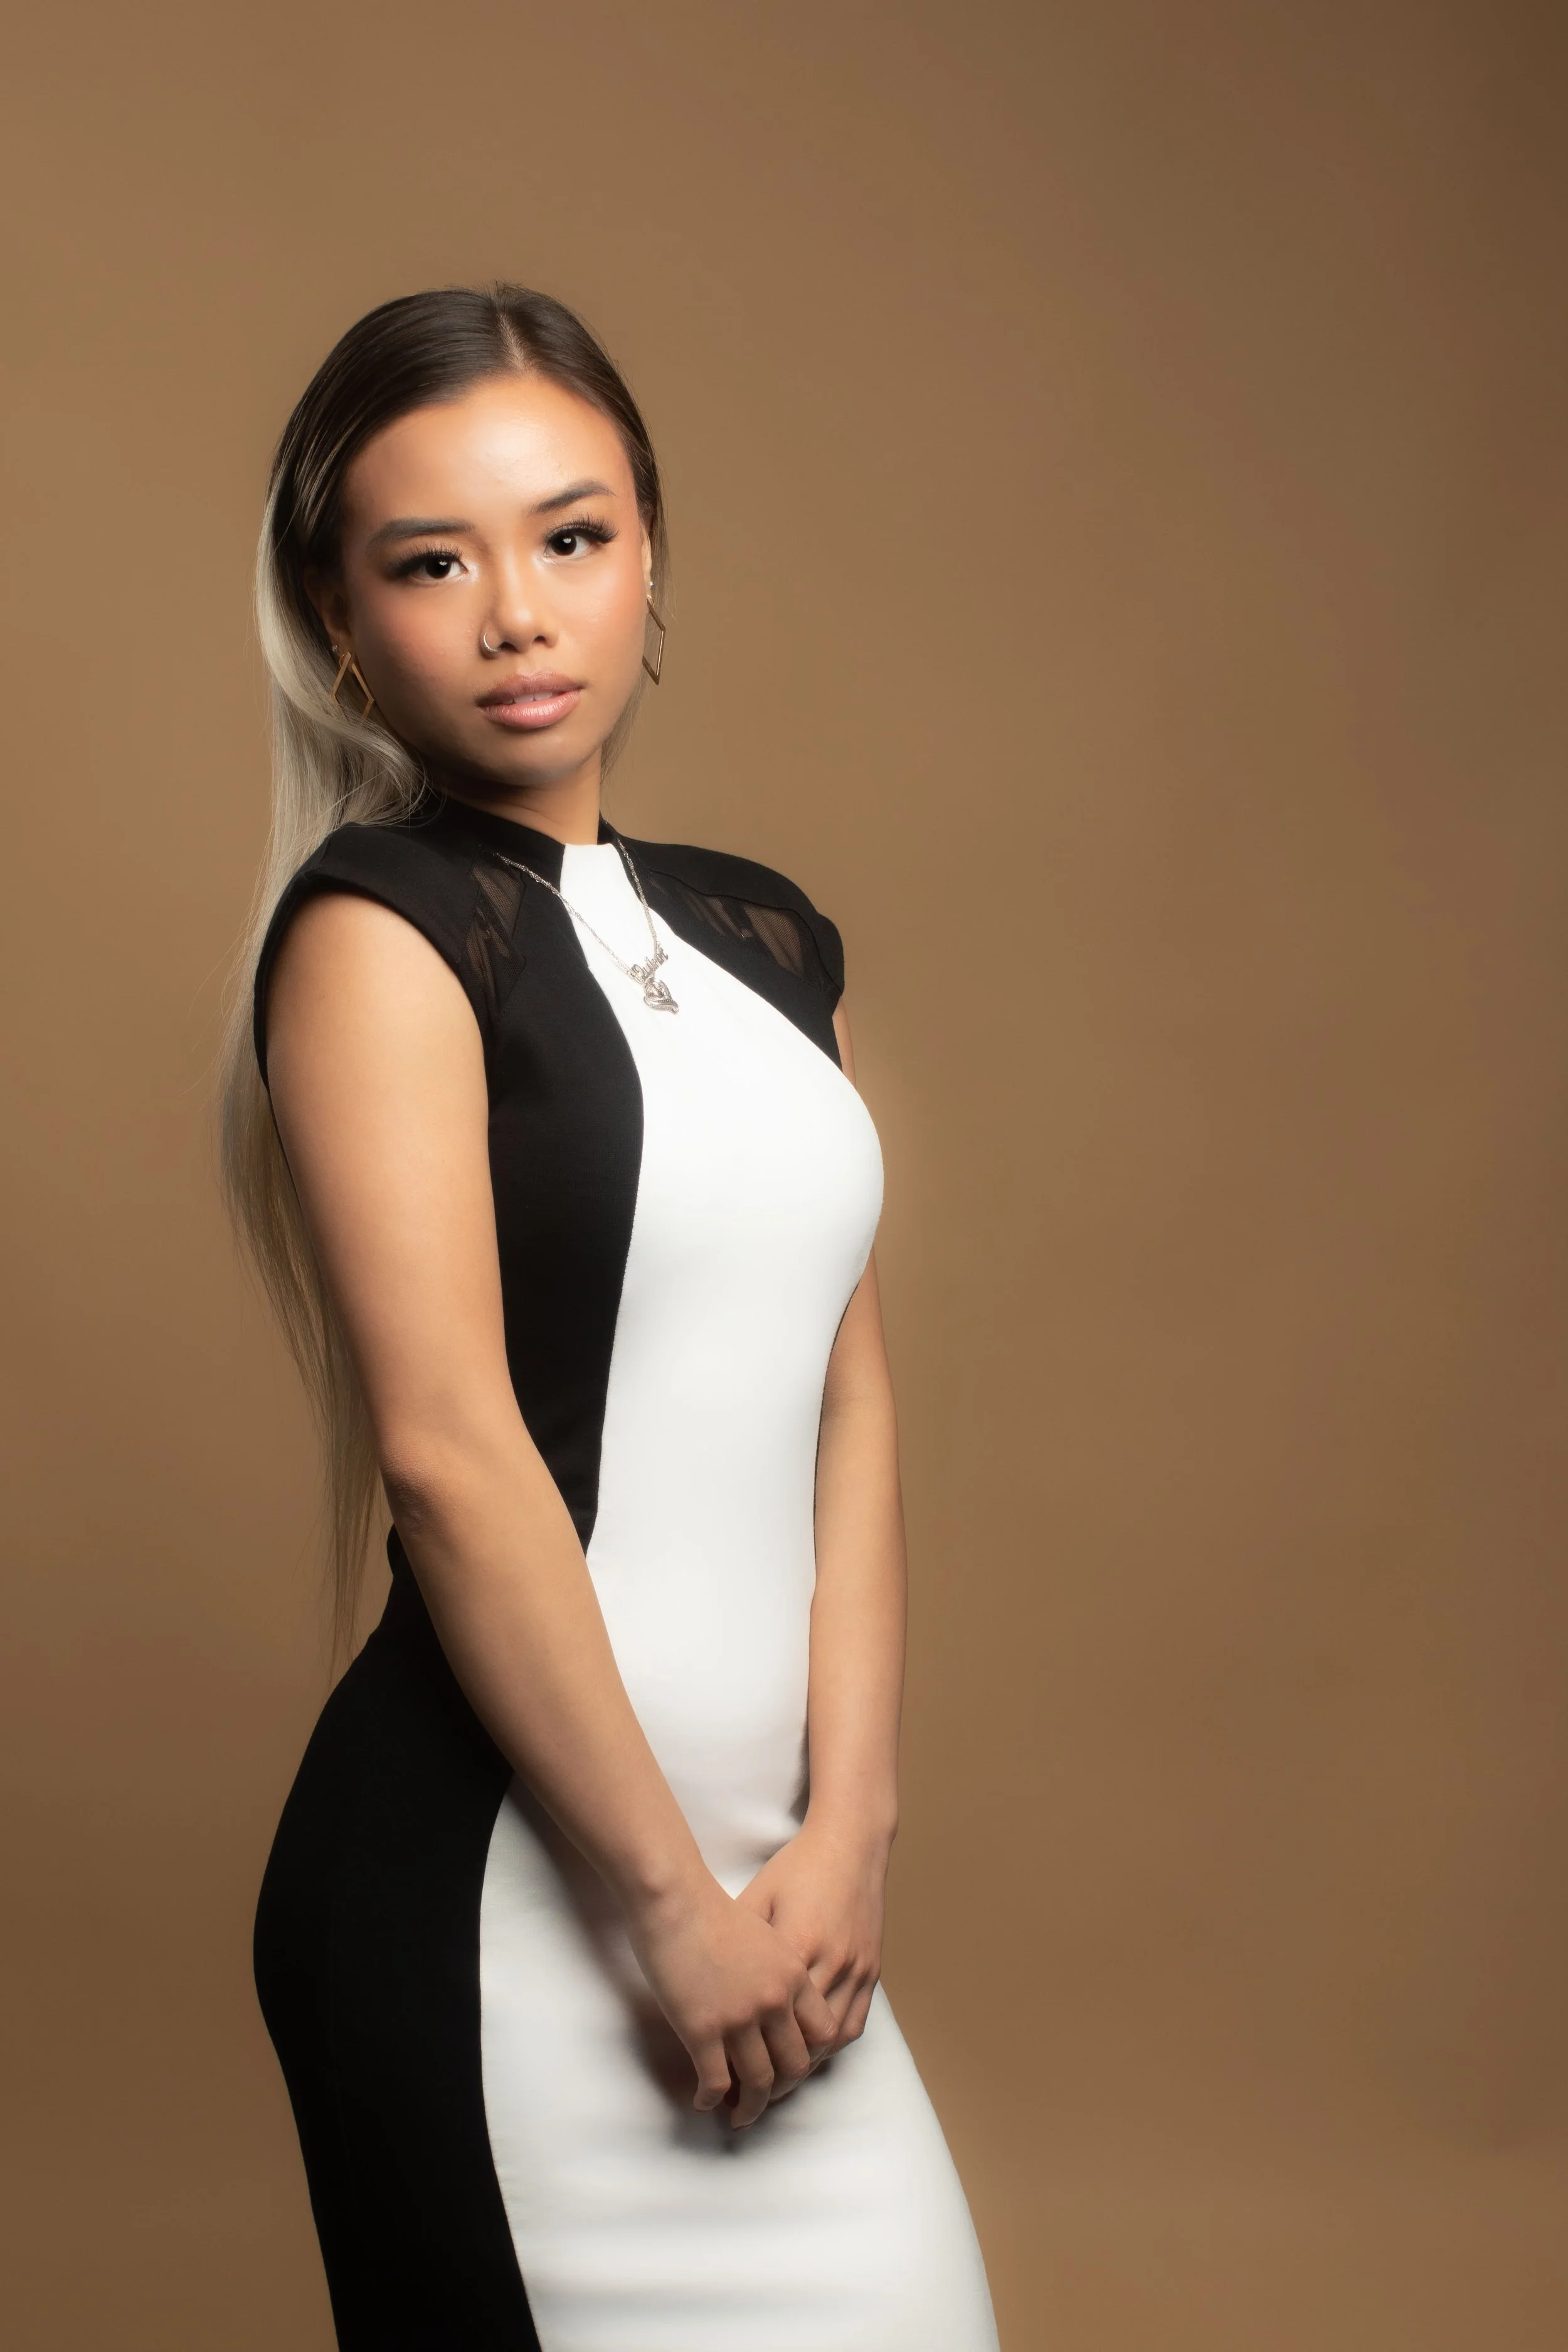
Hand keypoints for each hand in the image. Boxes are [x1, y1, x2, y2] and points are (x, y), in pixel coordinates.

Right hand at [624, 1871, 838, 2128]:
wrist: (674, 1899)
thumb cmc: (712, 1910)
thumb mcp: (765, 1933)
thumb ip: (778, 1968)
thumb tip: (775, 2000)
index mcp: (793, 1975)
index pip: (822, 2032)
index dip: (810, 2055)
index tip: (793, 2067)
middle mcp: (774, 2001)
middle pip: (794, 2064)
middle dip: (781, 2090)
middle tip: (766, 2099)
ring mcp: (739, 2018)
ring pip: (758, 2082)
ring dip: (749, 2107)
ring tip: (739, 2116)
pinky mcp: (703, 2030)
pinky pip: (715, 2081)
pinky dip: (711, 2098)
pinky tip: (704, 2100)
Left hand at [736, 1815, 889, 2087]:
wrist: (851, 1844)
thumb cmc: (797, 1868)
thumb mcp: (758, 1897)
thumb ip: (737, 1941)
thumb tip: (705, 1981)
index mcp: (796, 1946)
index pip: (767, 2022)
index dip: (742, 2059)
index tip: (718, 2084)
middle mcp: (829, 1964)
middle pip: (799, 2044)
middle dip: (770, 2082)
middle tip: (742, 2104)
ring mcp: (855, 1969)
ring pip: (828, 2043)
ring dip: (801, 2071)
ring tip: (771, 2090)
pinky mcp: (871, 1969)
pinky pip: (853, 2025)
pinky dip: (829, 2048)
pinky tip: (808, 2058)